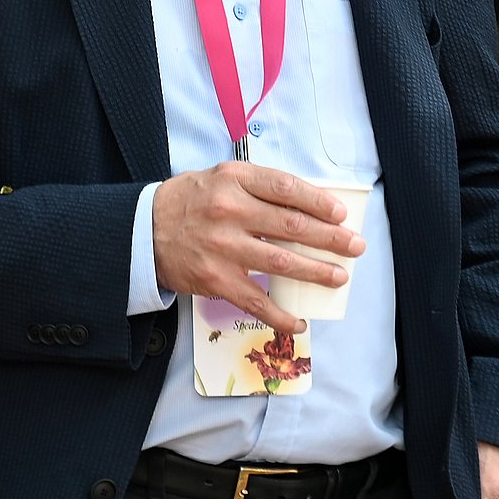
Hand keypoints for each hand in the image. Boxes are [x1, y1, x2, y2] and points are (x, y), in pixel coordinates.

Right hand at [152, 162, 365, 332]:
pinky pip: (256, 300)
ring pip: (281, 261)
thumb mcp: (220, 177)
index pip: (286, 188)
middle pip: (292, 225)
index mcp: (232, 179)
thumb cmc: (189, 201)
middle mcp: (229, 210)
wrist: (143, 230)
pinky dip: (281, 314)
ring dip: (316, 271)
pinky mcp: (215, 278)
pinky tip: (299, 321)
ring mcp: (222, 246)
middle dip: (330, 238)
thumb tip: (307, 206)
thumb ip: (257, 187)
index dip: (319, 201)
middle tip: (355, 246)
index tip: (340, 213)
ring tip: (339, 277)